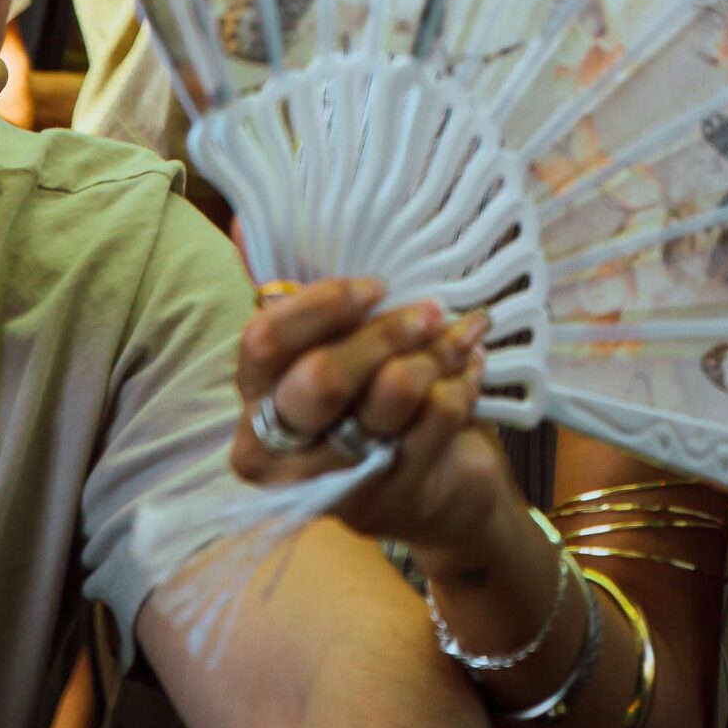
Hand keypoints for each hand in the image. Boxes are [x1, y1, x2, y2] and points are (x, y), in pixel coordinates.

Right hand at [231, 277, 512, 565]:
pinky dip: (465, 380)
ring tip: (462, 335)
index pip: (265, 342)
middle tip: (432, 310)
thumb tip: (271, 230)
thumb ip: (320, 308)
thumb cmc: (377, 399)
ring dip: (437, 351)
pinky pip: (438, 412)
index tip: (376, 286)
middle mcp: (278, 452)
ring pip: (391, 390)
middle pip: (323, 377)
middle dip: (387, 331)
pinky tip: (470, 369)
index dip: (323, 305)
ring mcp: (334, 482)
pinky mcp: (391, 497)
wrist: (439, 492)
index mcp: (256, 400)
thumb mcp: (343, 350)